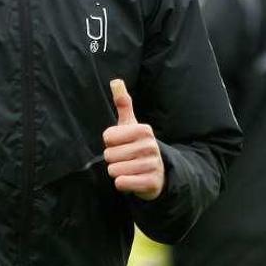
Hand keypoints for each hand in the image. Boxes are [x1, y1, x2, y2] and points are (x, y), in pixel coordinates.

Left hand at [102, 79, 164, 200]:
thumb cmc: (137, 146)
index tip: (122, 144)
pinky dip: (122, 184)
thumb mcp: (131, 125)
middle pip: (109, 155)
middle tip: (126, 159)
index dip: (110, 143)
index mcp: (144, 130)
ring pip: (114, 170)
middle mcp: (150, 146)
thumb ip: (123, 104)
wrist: (157, 173)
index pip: (107, 137)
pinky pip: (122, 183)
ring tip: (129, 169)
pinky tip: (132, 180)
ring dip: (117, 172)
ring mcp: (152, 164)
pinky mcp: (151, 182)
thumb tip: (115, 81)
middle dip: (113, 160)